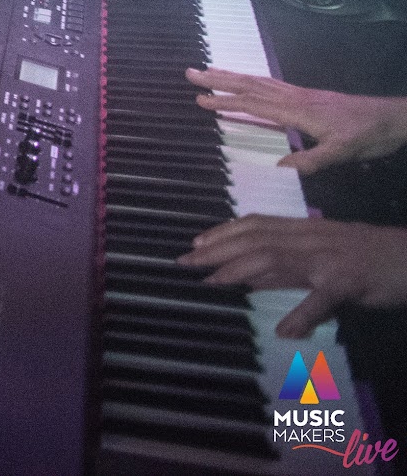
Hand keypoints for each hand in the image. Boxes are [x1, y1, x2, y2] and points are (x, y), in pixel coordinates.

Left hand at [182, 215, 406, 336]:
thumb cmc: (370, 257)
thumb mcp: (324, 254)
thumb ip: (288, 264)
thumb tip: (247, 276)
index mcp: (305, 230)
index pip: (255, 225)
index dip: (222, 232)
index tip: (194, 244)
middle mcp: (310, 238)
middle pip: (256, 240)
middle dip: (218, 250)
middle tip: (186, 263)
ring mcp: (328, 258)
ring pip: (278, 258)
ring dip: (241, 270)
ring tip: (213, 282)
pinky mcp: (350, 281)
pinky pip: (322, 298)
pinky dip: (302, 313)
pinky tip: (286, 330)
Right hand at [185, 67, 406, 172]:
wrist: (392, 118)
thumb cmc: (368, 136)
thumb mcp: (343, 153)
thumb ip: (311, 160)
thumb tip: (277, 167)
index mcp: (297, 111)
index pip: (254, 104)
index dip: (226, 102)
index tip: (199, 100)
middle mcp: (295, 98)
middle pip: (251, 85)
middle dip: (219, 79)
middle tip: (191, 72)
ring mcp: (301, 94)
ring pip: (260, 81)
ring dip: (232, 76)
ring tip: (209, 71)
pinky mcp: (308, 96)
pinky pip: (272, 84)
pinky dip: (252, 80)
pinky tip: (247, 81)